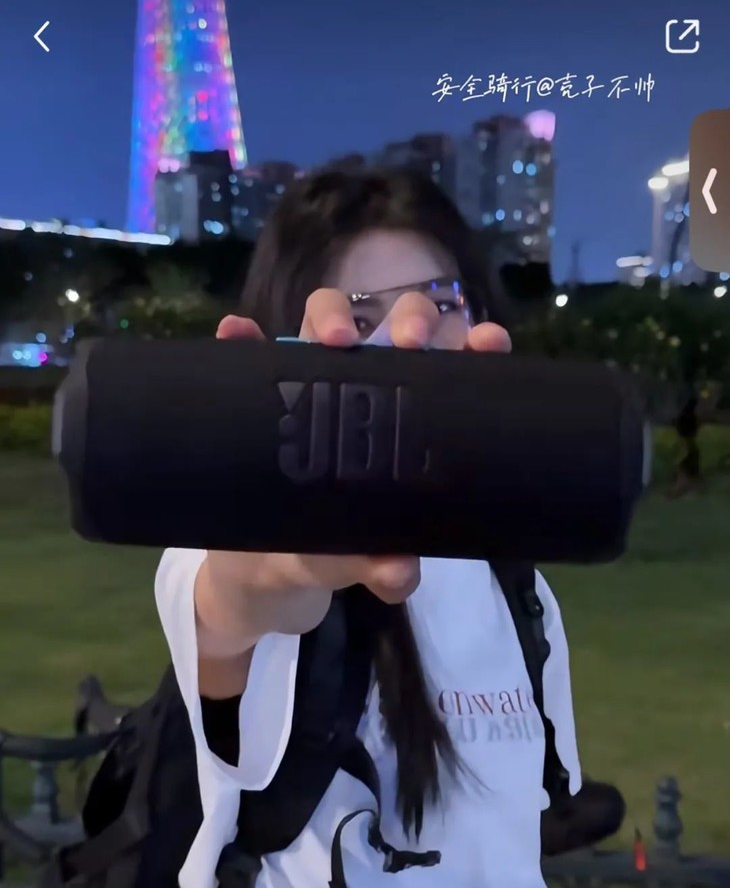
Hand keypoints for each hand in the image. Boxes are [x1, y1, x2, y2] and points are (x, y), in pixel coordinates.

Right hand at [204, 291, 510, 629]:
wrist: (263, 569)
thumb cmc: (331, 551)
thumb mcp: (359, 562)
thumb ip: (383, 567)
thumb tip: (399, 573)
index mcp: (407, 415)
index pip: (448, 366)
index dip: (472, 344)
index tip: (486, 343)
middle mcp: (363, 385)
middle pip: (394, 326)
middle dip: (411, 319)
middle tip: (412, 344)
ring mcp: (309, 381)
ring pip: (325, 319)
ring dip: (332, 315)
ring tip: (334, 339)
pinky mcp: (259, 392)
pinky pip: (246, 355)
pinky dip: (241, 337)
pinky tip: (236, 332)